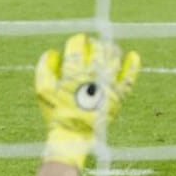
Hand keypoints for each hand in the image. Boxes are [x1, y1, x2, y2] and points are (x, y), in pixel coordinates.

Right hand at [35, 34, 140, 168]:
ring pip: (113, 58)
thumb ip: (44, 68)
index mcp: (73, 72)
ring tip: (109, 47)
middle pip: (96, 50)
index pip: (77, 47)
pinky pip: (129, 76)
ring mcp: (107, 84)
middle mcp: (92, 74)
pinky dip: (132, 65)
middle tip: (92, 43)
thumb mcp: (42, 90)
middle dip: (94, 43)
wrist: (73, 134)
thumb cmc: (56, 112)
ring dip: (111, 49)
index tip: (77, 40)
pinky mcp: (118, 94)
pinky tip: (133, 56)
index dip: (77, 40)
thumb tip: (53, 53)